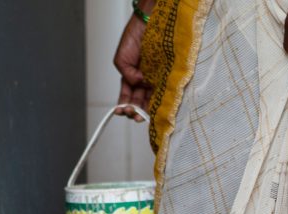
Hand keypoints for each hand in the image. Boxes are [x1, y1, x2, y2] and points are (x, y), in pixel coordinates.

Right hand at [113, 1, 155, 120]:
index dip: (123, 105)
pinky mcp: (166, 75)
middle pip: (139, 100)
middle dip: (135, 110)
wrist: (149, 23)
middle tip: (133, 115)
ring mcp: (155, 78)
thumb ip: (127, 75)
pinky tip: (154, 106)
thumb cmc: (133, 38)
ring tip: (142, 115)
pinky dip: (159, 99)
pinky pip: (163, 90)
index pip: (127, 96)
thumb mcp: (121, 59)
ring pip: (151, 98)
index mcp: (130, 77)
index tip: (121, 111)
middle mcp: (143, 80)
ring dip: (146, 109)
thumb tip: (138, 84)